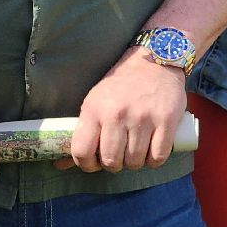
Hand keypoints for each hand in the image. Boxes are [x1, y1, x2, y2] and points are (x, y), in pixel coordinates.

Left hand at [56, 46, 186, 172]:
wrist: (153, 61)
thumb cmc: (120, 86)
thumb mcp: (94, 102)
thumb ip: (82, 132)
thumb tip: (60, 165)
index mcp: (94, 109)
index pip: (82, 151)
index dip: (87, 164)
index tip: (94, 162)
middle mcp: (116, 114)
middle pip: (111, 162)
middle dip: (114, 164)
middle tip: (119, 155)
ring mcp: (142, 118)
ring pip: (135, 162)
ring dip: (136, 161)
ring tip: (135, 148)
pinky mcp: (166, 121)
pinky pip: (158, 157)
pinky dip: (154, 159)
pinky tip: (151, 149)